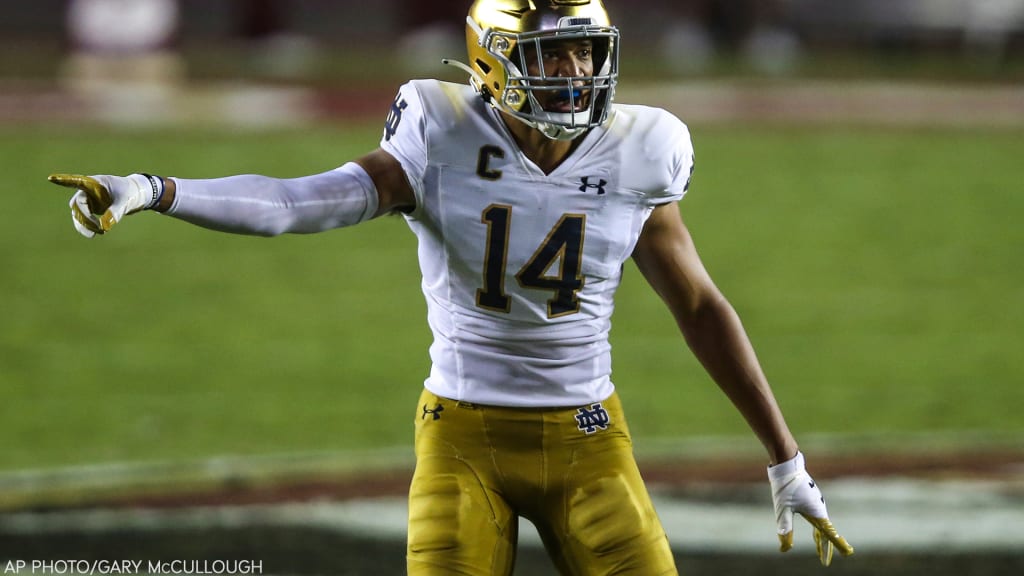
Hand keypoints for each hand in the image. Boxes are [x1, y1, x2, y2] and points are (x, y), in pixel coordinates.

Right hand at [48, 173, 162, 236]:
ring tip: (94, 235)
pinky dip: (86, 226)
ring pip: (78, 214)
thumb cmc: (129, 192)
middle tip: (98, 229)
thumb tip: (104, 227)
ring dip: (83, 225)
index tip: (51, 178)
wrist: (134, 194)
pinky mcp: (89, 209)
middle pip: (77, 204)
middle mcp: (87, 191)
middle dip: (84, 218)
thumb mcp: (125, 201)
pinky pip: (82, 219)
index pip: (77, 181)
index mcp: (94, 183)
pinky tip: (94, 233)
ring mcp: (87, 200)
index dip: (64, 181)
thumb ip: (115, 212)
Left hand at [768, 451, 853, 565]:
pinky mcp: (812, 500)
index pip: (830, 533)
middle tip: (826, 562)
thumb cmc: (785, 487)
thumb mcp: (782, 509)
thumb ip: (785, 528)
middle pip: (826, 533)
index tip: (848, 553)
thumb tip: (784, 548)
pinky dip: (819, 530)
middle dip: (826, 548)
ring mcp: (816, 504)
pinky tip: (817, 532)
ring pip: (822, 526)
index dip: (838, 544)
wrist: (787, 466)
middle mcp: (820, 509)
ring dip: (823, 539)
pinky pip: (818, 519)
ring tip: (821, 550)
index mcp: (817, 512)